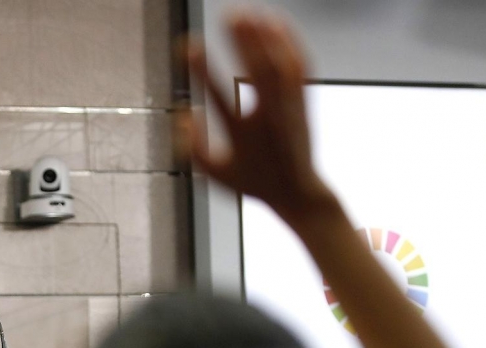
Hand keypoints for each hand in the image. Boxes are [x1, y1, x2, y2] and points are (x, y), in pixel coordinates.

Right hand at [182, 10, 332, 219]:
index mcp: (244, 137)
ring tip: (247, 12)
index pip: (219, 98)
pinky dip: (289, 41)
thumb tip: (182, 117)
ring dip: (265, 36)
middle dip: (244, 41)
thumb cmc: (253, 182)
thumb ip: (194, 149)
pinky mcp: (303, 100)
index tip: (188, 46)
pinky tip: (276, 21)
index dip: (201, 70)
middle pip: (258, 74)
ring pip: (281, 66)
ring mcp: (290, 108)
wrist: (298, 191)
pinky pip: (299, 66)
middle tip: (228, 15)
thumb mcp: (216, 175)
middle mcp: (270, 119)